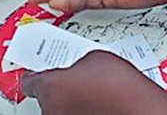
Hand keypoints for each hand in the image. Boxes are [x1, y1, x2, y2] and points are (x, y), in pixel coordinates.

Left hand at [21, 51, 166, 114]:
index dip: (35, 73)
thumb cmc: (118, 85)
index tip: (39, 70)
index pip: (28, 81)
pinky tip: (95, 104)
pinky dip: (78, 110)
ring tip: (89, 92)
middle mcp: (51, 109)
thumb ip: (76, 62)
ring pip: (58, 109)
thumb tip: (77, 65)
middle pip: (45, 96)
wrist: (137, 107)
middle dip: (57, 87)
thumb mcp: (94, 57)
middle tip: (73, 78)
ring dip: (68, 101)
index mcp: (50, 86)